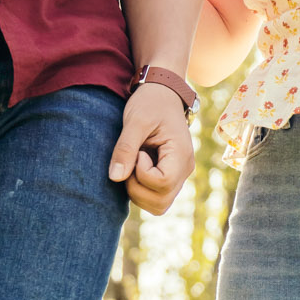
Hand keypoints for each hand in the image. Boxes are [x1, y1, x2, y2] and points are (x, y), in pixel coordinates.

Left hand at [108, 82, 194, 214]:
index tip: (138, 152)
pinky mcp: (169, 178)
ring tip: (133, 165)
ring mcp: (178, 176)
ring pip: (158, 205)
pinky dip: (140, 191)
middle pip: (161, 202)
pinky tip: (135, 169)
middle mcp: (184, 170)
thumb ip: (125, 148)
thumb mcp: (135, 120)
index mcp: (181, 155)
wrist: (162, 94)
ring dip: (138, 192)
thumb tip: (115, 177)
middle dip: (137, 188)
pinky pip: (155, 198)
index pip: (163, 183)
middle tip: (130, 162)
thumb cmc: (150, 103)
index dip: (142, 173)